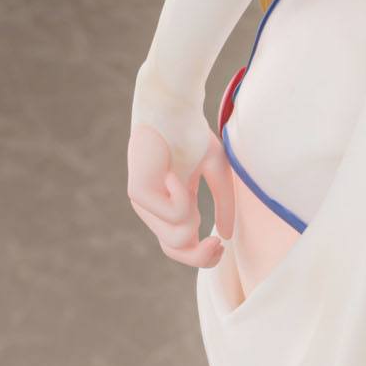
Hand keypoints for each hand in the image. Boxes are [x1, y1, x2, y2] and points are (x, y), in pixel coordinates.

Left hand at [127, 120, 236, 269]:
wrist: (172, 109)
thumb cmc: (193, 134)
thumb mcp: (217, 172)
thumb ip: (223, 204)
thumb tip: (227, 236)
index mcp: (173, 205)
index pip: (182, 246)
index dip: (202, 255)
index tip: (222, 244)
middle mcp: (155, 208)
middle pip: (175, 251)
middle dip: (200, 256)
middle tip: (217, 244)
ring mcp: (144, 203)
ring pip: (175, 239)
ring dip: (193, 220)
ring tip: (190, 189)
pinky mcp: (138, 194)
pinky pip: (174, 215)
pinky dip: (182, 197)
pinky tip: (175, 173)